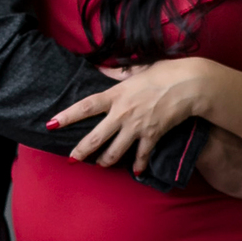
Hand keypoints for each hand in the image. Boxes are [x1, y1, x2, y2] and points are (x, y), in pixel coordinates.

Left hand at [48, 58, 215, 176]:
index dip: (67, 116)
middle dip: (81, 151)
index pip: (85, 106)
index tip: (51, 124)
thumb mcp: (137, 69)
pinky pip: (142, 155)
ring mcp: (137, 127)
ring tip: (100, 165)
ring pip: (115, 152)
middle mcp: (122, 113)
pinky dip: (139, 165)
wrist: (190, 85)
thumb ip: (117, 72)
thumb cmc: (165, 73)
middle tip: (71, 160)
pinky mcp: (153, 136)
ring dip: (105, 161)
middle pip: (95, 137)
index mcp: (116, 95)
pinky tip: (137, 172)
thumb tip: (100, 68)